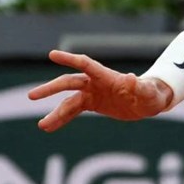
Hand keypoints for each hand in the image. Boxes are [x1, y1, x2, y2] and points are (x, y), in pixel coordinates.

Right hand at [29, 50, 176, 130]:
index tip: (52, 55)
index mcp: (107, 76)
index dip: (70, 59)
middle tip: (31, 96)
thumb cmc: (152, 95)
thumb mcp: (149, 93)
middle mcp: (95, 82)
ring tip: (42, 126)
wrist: (148, 102)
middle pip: (69, 82)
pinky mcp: (91, 104)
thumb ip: (141, 87)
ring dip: (55, 113)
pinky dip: (61, 119)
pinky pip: (72, 111)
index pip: (86, 64)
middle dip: (51, 89)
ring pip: (68, 102)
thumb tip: (132, 78)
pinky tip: (48, 128)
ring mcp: (91, 93)